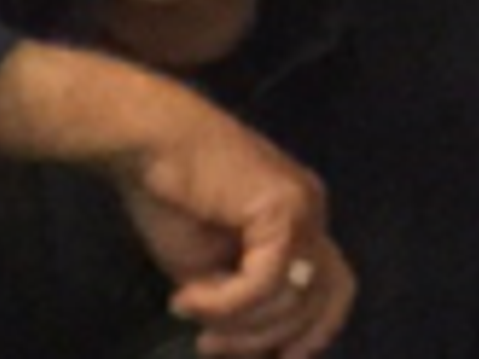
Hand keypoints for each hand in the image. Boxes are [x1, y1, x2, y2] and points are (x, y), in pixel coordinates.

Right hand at [117, 101, 354, 357]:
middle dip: (271, 339)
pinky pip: (266, 281)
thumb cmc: (167, 194)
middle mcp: (311, 209)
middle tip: (213, 347)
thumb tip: (258, 351)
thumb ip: (240, 301)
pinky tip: (186, 297)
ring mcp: (303, 205)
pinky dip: (226, 302)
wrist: (147, 140)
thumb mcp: (209, 268)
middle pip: (321, 301)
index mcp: (297, 219)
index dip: (308, 335)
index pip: (331, 291)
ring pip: (293, 298)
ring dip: (239, 323)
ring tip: (190, 313)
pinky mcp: (284, 206)